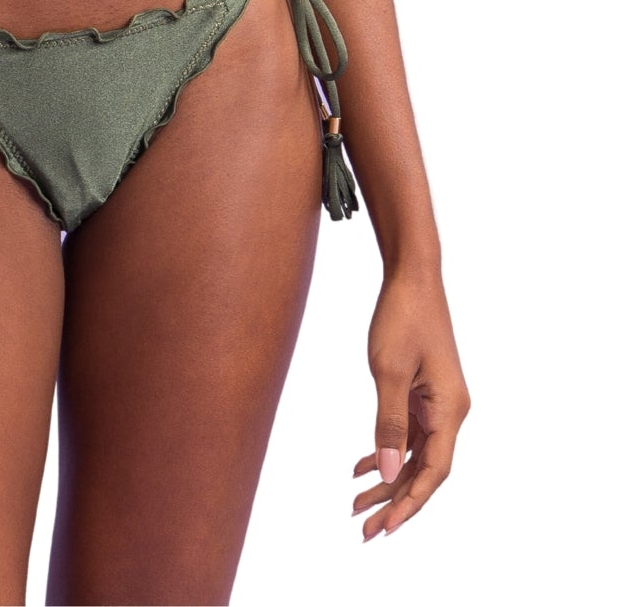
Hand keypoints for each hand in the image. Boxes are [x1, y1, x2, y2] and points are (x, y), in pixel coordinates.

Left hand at [353, 267, 469, 539]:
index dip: (409, 503)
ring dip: (387, 479)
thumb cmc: (402, 316)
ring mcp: (438, 402)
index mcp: (450, 410)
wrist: (412, 275)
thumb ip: (389, 424)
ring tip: (355, 504)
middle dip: (394, 500)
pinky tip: (360, 467)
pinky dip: (387, 451)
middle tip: (362, 529)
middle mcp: (450, 411)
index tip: (384, 528)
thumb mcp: (388, 371)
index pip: (434, 472)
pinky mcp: (424, 392)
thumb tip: (390, 473)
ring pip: (414, 454)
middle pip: (424, 470)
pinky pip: (408, 434)